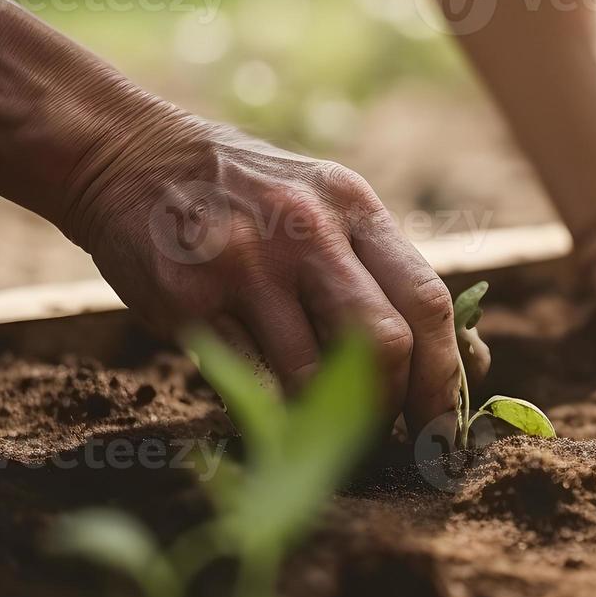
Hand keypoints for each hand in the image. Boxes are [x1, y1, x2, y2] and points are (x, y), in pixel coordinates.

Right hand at [63, 115, 460, 436]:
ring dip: (328, 425)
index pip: (428, 301)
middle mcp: (307, 231)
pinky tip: (268, 415)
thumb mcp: (324, 202)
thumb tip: (465, 358)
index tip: (446, 425)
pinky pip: (244, 381)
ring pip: (311, 377)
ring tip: (329, 437)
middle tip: (389, 440)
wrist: (130, 155)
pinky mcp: (189, 298)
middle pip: (384, 343)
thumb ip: (381, 269)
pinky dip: (265, 413)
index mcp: (353, 206)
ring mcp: (246, 264)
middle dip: (395, 407)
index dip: (447, 376)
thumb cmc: (249, 197)